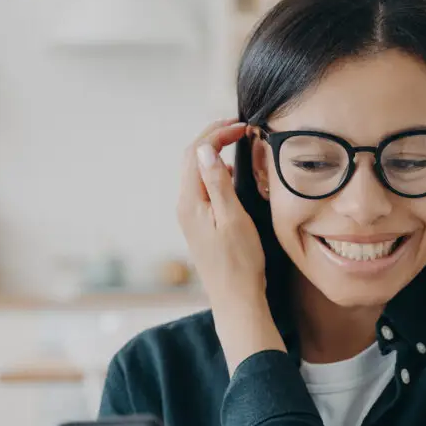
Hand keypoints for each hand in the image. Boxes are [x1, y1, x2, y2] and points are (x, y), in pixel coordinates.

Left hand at [178, 119, 265, 309]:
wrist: (235, 299)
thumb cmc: (240, 263)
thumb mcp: (233, 217)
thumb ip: (218, 182)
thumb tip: (205, 149)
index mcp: (190, 202)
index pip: (196, 153)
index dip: (216, 133)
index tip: (240, 126)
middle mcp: (185, 207)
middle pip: (192, 160)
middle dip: (213, 138)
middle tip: (238, 128)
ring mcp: (190, 217)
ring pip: (197, 173)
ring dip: (214, 154)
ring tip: (237, 145)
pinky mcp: (199, 226)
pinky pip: (202, 189)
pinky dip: (216, 174)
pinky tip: (233, 177)